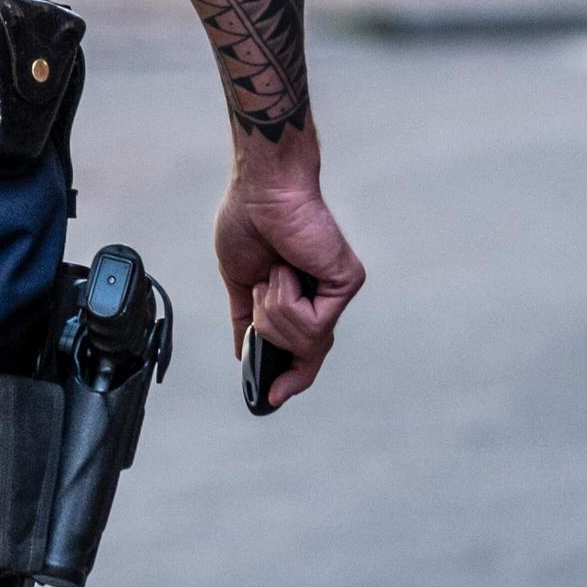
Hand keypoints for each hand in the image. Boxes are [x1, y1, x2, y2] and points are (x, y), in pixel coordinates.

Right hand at [213, 144, 364, 408]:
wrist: (262, 189)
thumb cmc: (250, 219)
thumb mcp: (240, 280)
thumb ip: (245, 318)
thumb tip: (243, 353)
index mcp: (299, 295)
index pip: (304, 349)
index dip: (290, 377)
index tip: (270, 397)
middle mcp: (324, 296)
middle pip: (307, 353)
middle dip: (277, 344)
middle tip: (262, 303)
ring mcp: (337, 291)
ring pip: (302, 342)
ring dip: (272, 312)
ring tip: (271, 272)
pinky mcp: (346, 282)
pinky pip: (311, 325)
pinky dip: (285, 300)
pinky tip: (285, 270)